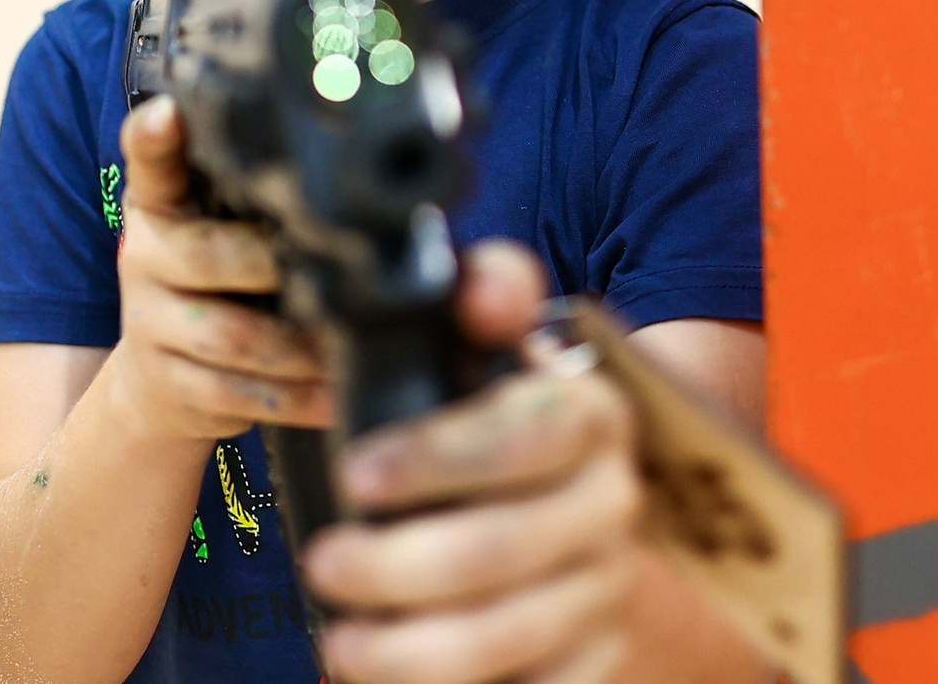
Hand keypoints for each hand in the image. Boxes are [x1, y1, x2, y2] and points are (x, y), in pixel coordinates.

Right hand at [102, 96, 334, 442]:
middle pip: (207, 257)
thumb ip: (262, 199)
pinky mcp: (170, 385)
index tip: (167, 114)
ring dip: (304, 348)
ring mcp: (149, 324)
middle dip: (275, 267)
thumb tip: (354, 178)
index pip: (150, 161)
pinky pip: (241, 394)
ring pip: (234, 338)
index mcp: (161, 203)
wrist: (160, 378)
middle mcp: (145, 255)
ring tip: (353, 344)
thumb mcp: (222, 226)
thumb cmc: (219, 282)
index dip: (155, 137)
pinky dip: (299, 399)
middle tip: (337, 271)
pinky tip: (337, 395)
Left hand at [300, 242, 642, 683]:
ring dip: (415, 649)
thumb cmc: (489, 412)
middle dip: (399, 564)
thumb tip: (484, 291)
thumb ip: (485, 296)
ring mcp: (609, 585)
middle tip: (323, 562)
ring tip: (343, 644)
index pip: (531, 434)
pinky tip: (394, 682)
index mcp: (592, 411)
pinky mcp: (597, 655)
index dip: (439, 457)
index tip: (354, 473)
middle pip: (507, 547)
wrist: (549, 489)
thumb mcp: (483, 343)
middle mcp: (615, 500)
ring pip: (515, 633)